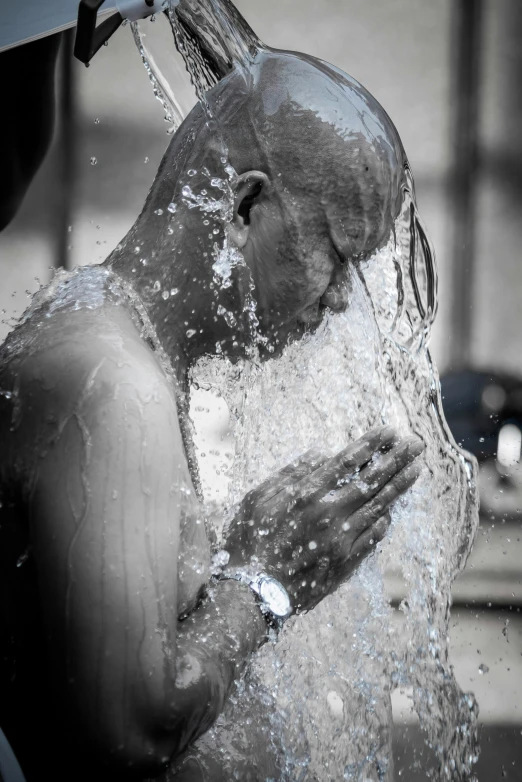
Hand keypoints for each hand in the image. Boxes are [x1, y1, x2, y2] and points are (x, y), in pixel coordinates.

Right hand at [225, 426, 423, 611]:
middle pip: (371, 480)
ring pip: (378, 507)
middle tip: (417, 444)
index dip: (371, 445)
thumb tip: (321, 454)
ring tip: (416, 469)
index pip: (347, 462)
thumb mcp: (256, 499)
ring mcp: (341, 540)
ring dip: (399, 486)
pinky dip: (384, 521)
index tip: (389, 430)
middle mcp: (330, 514)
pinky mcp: (345, 563)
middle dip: (396, 459)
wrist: (253, 594)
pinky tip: (392, 511)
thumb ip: (290, 474)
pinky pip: (372, 537)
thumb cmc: (248, 543)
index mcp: (307, 494)